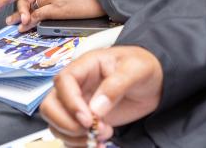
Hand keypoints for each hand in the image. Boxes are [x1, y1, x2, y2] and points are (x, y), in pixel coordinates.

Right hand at [41, 47, 163, 146]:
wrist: (155, 82)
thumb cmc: (144, 66)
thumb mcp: (135, 70)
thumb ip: (116, 86)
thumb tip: (96, 108)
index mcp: (85, 66)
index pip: (63, 82)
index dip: (70, 102)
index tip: (88, 119)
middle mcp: (77, 86)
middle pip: (50, 105)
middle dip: (67, 124)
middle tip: (92, 131)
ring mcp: (79, 104)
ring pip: (56, 123)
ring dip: (73, 137)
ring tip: (100, 138)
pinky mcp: (85, 120)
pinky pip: (69, 135)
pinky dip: (79, 144)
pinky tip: (99, 144)